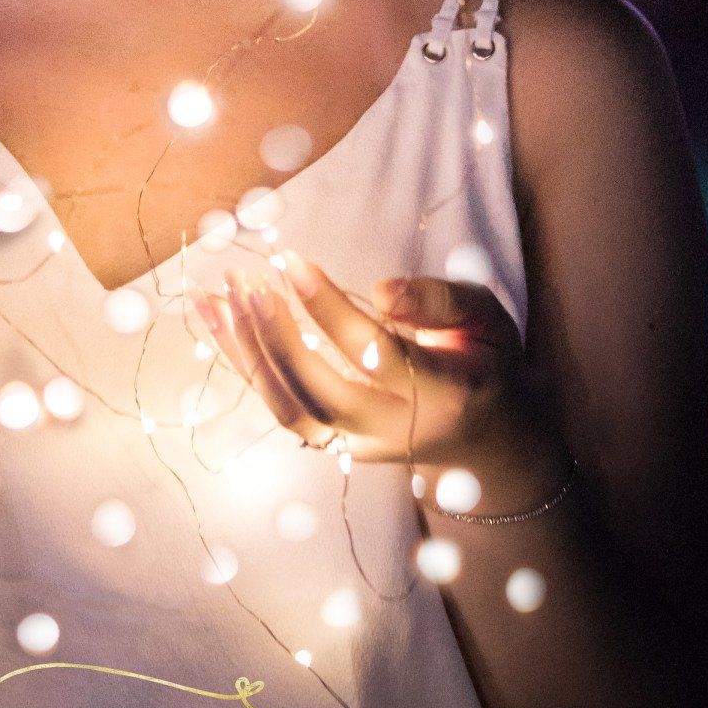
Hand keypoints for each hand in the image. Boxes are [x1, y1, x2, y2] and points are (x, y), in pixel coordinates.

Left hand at [189, 250, 558, 483]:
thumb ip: (443, 301)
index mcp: (443, 393)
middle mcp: (395, 430)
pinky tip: (216, 318)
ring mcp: (360, 446)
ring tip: (219, 296)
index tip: (291, 261)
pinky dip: (244, 364)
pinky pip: (280, 408)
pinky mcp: (334, 445)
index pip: (374, 354)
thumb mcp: (490, 321)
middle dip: (275, 335)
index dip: (329, 309)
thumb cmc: (486, 363)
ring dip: (248, 353)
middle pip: (320, 392)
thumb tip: (382, 290)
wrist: (487, 441)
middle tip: (247, 278)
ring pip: (290, 410)